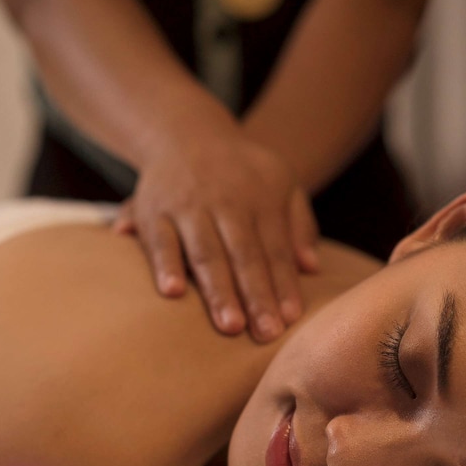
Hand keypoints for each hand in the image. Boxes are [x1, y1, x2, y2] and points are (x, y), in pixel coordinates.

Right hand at [112, 128, 319, 341]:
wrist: (186, 132)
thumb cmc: (242, 171)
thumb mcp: (282, 182)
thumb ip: (299, 224)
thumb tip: (312, 268)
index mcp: (260, 197)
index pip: (274, 248)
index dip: (283, 283)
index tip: (290, 318)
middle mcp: (224, 201)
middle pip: (243, 254)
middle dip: (255, 295)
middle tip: (265, 333)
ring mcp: (187, 206)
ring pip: (205, 253)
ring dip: (218, 290)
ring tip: (229, 325)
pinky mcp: (152, 210)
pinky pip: (159, 242)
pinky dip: (164, 265)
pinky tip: (172, 293)